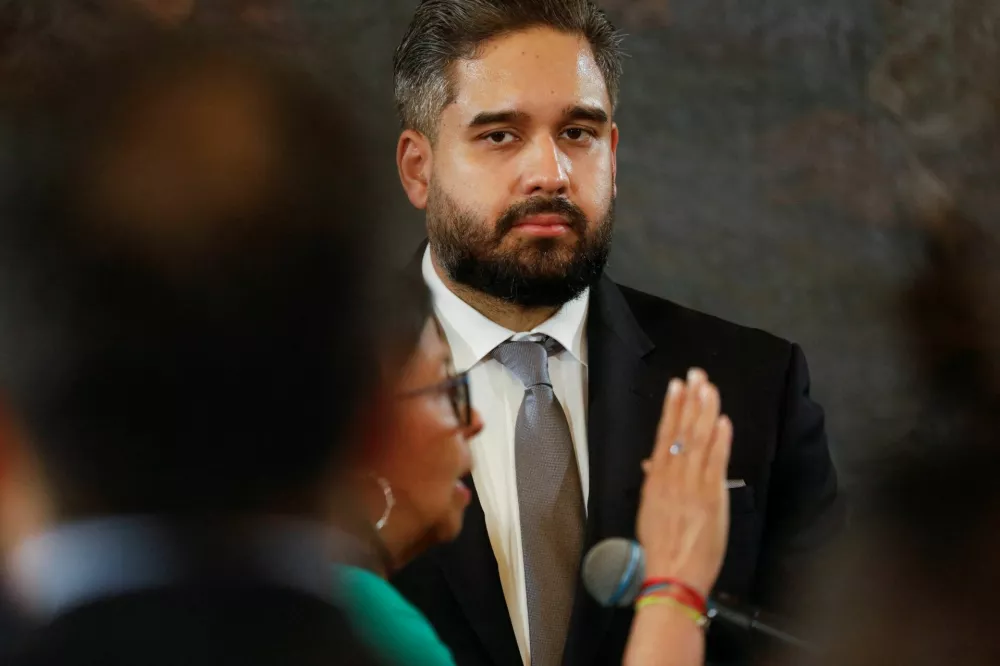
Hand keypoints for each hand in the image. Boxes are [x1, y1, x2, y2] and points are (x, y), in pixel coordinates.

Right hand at [636, 369, 732, 596]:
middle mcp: (672, 477)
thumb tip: (652, 462)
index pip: (664, 435)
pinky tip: (723, 421)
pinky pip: (715, 463)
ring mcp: (692, 485)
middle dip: (690, 400)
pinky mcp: (710, 497)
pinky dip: (720, 441)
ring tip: (709, 388)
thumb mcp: (649, 510)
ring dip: (705, 412)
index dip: (672, 408)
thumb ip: (654, 483)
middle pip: (682, 431)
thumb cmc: (661, 546)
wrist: (672, 575)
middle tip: (697, 374)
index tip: (678, 386)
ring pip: (698, 441)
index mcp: (656, 479)